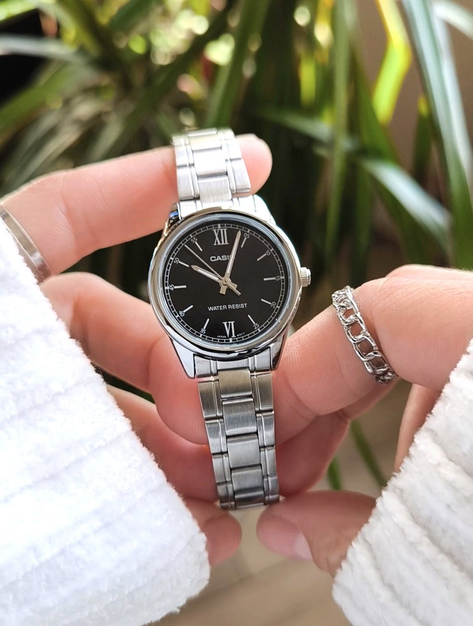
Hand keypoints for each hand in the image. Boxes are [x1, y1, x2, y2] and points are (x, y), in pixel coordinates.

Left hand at [2, 135, 271, 565]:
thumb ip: (27, 258)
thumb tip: (149, 232)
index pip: (71, 214)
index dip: (151, 185)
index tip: (243, 163)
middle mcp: (12, 352)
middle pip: (125, 331)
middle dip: (187, 361)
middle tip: (227, 401)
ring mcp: (32, 419)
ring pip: (130, 415)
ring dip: (186, 443)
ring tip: (228, 475)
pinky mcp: (46, 486)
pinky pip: (118, 483)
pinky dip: (166, 501)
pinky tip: (202, 523)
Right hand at [257, 265, 472, 575]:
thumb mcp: (448, 558)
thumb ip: (357, 538)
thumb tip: (284, 528)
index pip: (378, 313)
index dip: (302, 367)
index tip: (261, 420)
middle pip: (398, 324)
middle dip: (330, 394)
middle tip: (289, 453)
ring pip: (433, 348)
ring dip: (379, 412)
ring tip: (357, 483)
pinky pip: (464, 371)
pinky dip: (430, 418)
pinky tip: (417, 476)